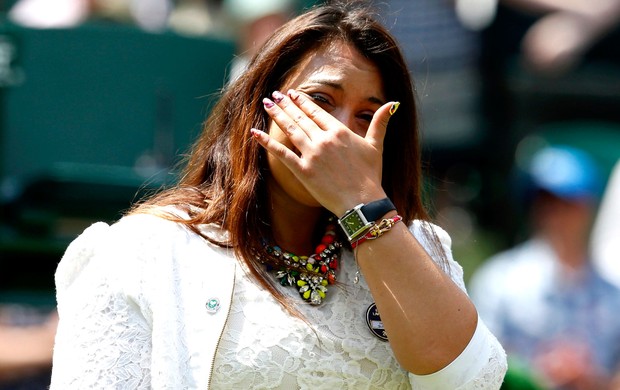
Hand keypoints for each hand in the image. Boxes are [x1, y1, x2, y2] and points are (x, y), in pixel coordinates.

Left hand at [251, 89, 396, 215]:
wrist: (363, 202)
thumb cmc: (371, 176)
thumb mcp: (376, 146)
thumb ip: (380, 123)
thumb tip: (392, 104)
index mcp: (339, 131)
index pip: (317, 112)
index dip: (303, 102)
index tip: (292, 94)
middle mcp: (324, 139)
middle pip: (301, 118)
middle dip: (285, 105)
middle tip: (274, 95)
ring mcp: (312, 155)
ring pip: (291, 130)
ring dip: (277, 116)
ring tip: (267, 104)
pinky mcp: (303, 171)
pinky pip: (282, 154)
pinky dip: (267, 143)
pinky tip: (255, 133)